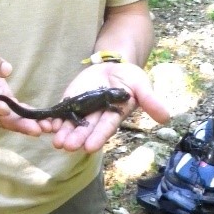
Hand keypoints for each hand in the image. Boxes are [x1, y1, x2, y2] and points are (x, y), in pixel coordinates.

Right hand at [0, 40, 42, 135]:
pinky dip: (29, 119)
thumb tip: (7, 69)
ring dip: (27, 125)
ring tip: (46, 128)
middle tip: (36, 129)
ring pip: (9, 121)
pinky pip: (16, 115)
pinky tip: (44, 122)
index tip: (6, 110)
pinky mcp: (3, 108)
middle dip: (18, 124)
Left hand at [52, 61, 169, 153]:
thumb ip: (150, 100)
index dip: (98, 136)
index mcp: (114, 116)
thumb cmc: (130, 77)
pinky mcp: (71, 102)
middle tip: (67, 146)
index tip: (89, 147)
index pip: (106, 128)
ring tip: (56, 141)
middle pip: (87, 130)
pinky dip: (54, 119)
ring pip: (72, 125)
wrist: (113, 66)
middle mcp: (97, 118)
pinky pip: (62, 112)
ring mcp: (83, 111)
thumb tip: (166, 117)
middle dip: (77, 138)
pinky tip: (46, 125)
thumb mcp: (141, 85)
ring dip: (64, 133)